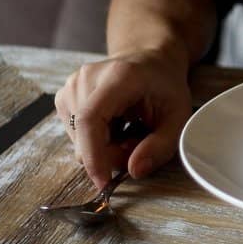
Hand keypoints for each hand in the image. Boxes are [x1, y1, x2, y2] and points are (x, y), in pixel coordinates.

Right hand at [54, 46, 192, 189]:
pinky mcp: (64, 97)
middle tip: (140, 142)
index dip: (93, 155)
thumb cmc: (165, 86)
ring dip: (106, 147)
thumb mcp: (178, 115)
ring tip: (129, 129)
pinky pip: (76, 135)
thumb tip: (134, 171)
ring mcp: (71, 86)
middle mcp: (86, 78)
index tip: (103, 182)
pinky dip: (97, 140)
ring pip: (79, 141)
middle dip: (112, 154)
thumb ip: (161, 145)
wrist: (150, 61)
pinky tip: (115, 125)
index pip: (90, 120)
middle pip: (85, 137)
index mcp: (117, 77)